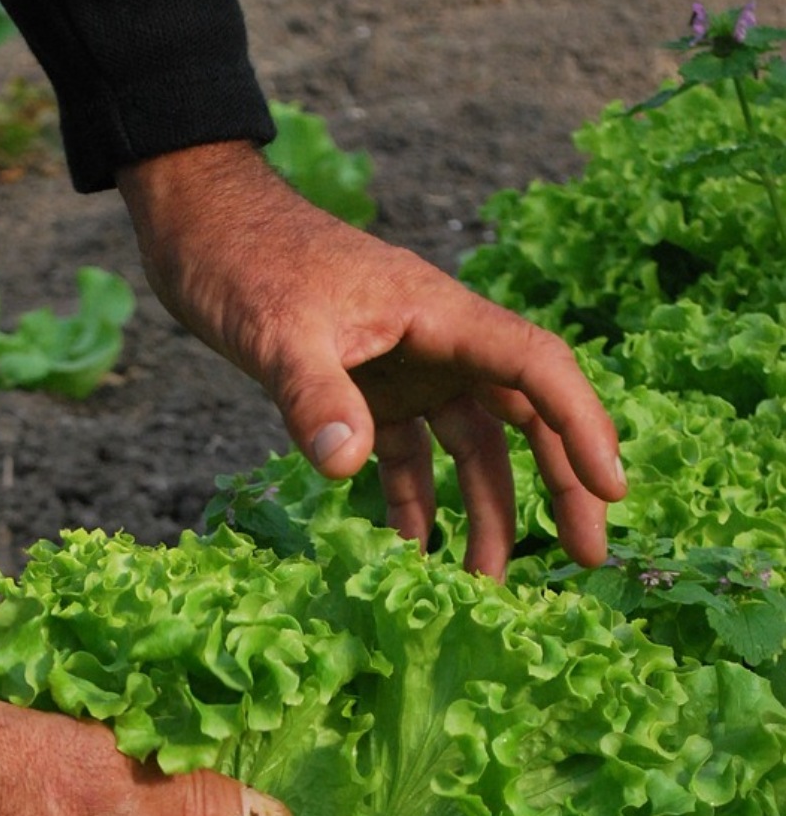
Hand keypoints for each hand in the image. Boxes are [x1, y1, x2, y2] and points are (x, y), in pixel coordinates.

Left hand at [118, 140, 626, 580]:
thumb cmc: (246, 261)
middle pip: (524, 418)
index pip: (537, 370)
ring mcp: (409, 370)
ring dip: (484, 513)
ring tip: (483, 586)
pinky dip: (413, 505)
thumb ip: (313, 395)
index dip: (582, 428)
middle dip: (561, 485)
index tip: (611, 491)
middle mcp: (440, 345)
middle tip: (586, 558)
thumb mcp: (277, 331)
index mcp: (441, 316)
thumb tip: (346, 467)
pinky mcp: (370, 392)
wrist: (204, 230)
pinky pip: (409, 457)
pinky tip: (408, 555)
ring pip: (471, 448)